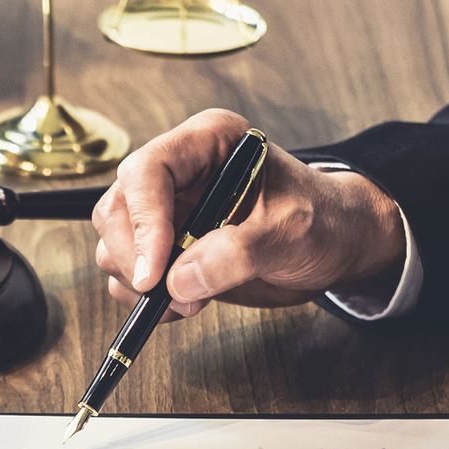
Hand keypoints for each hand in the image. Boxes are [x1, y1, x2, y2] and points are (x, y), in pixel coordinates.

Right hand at [92, 108, 406, 319]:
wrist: (335, 246)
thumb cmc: (323, 221)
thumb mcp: (291, 232)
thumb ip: (237, 253)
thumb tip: (179, 282)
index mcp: (206, 143)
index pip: (147, 171)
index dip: (143, 221)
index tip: (154, 272)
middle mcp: (178, 172)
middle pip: (117, 210)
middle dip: (136, 258)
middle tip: (171, 294)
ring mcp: (167, 211)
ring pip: (114, 246)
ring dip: (140, 283)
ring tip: (191, 301)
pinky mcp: (164, 248)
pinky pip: (127, 275)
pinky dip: (145, 300)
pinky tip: (183, 304)